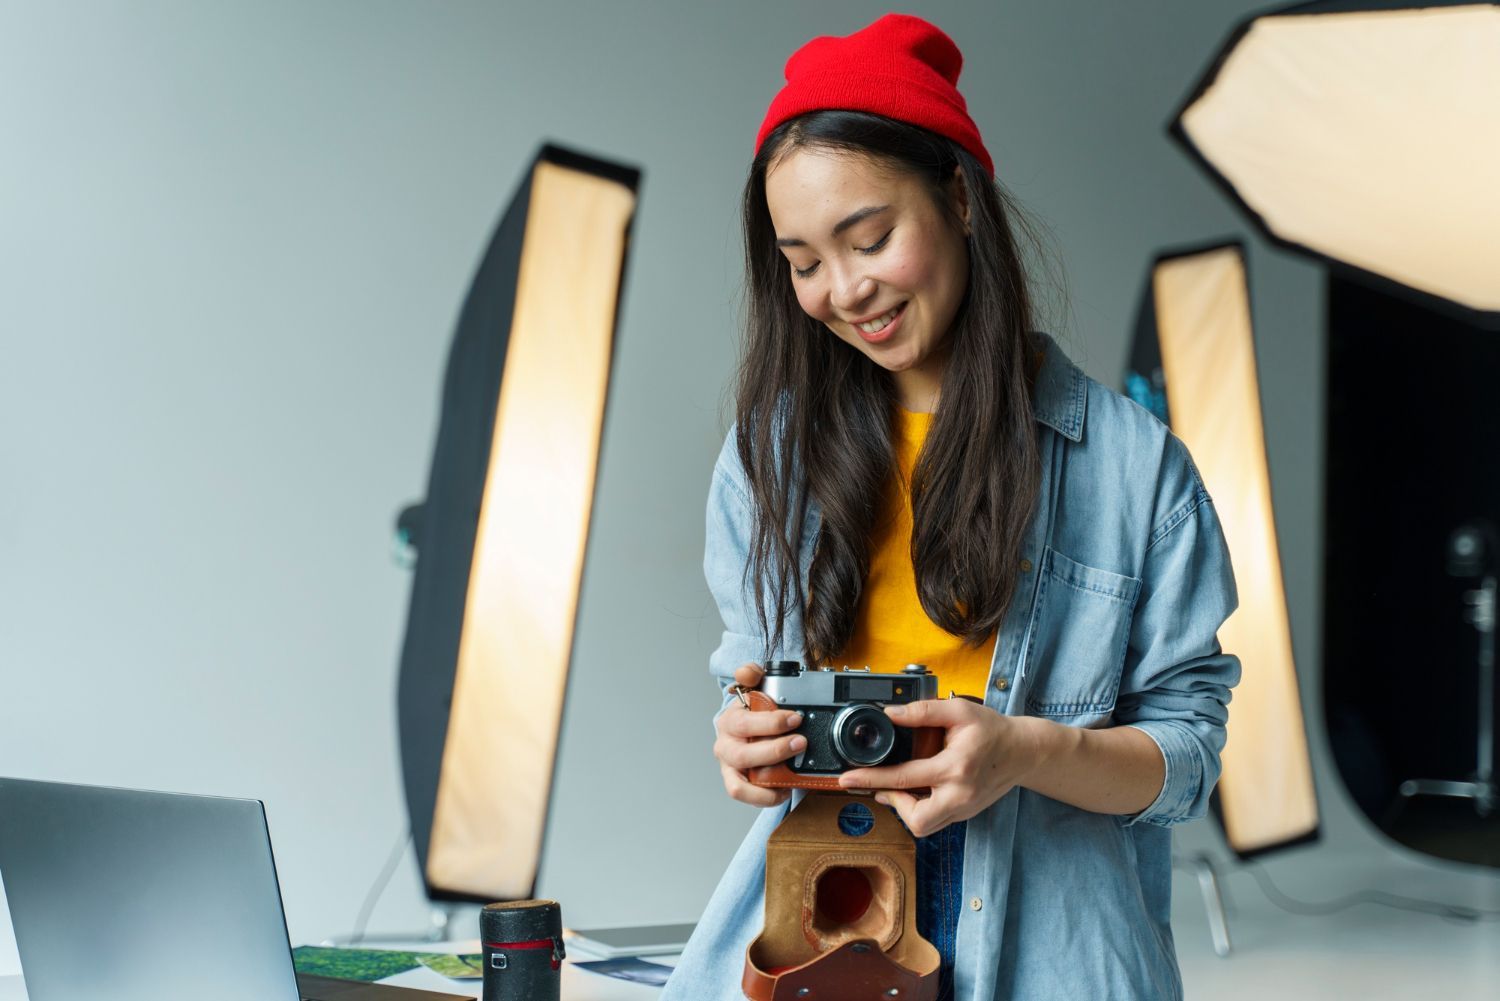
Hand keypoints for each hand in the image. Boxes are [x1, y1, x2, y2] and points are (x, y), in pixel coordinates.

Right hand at [712, 662, 804, 807]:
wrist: (742, 731)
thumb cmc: (751, 713)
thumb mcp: (752, 689)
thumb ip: (751, 674)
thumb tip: (748, 672)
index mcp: (730, 721)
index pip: (745, 723)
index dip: (770, 723)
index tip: (796, 718)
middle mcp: (725, 746)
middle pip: (744, 755)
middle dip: (775, 750)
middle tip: (801, 742)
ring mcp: (729, 767)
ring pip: (740, 781)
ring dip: (768, 780)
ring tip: (792, 773)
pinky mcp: (736, 784)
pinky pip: (744, 795)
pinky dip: (764, 797)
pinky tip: (784, 790)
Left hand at [836, 698, 1049, 836]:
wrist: (1024, 752)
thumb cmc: (992, 730)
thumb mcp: (959, 710)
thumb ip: (922, 710)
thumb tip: (889, 713)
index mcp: (955, 767)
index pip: (904, 777)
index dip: (870, 777)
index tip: (847, 778)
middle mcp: (960, 795)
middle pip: (917, 820)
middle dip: (893, 804)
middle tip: (883, 785)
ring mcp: (964, 809)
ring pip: (925, 826)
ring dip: (905, 808)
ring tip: (897, 786)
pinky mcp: (965, 814)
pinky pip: (935, 821)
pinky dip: (919, 808)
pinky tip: (915, 789)